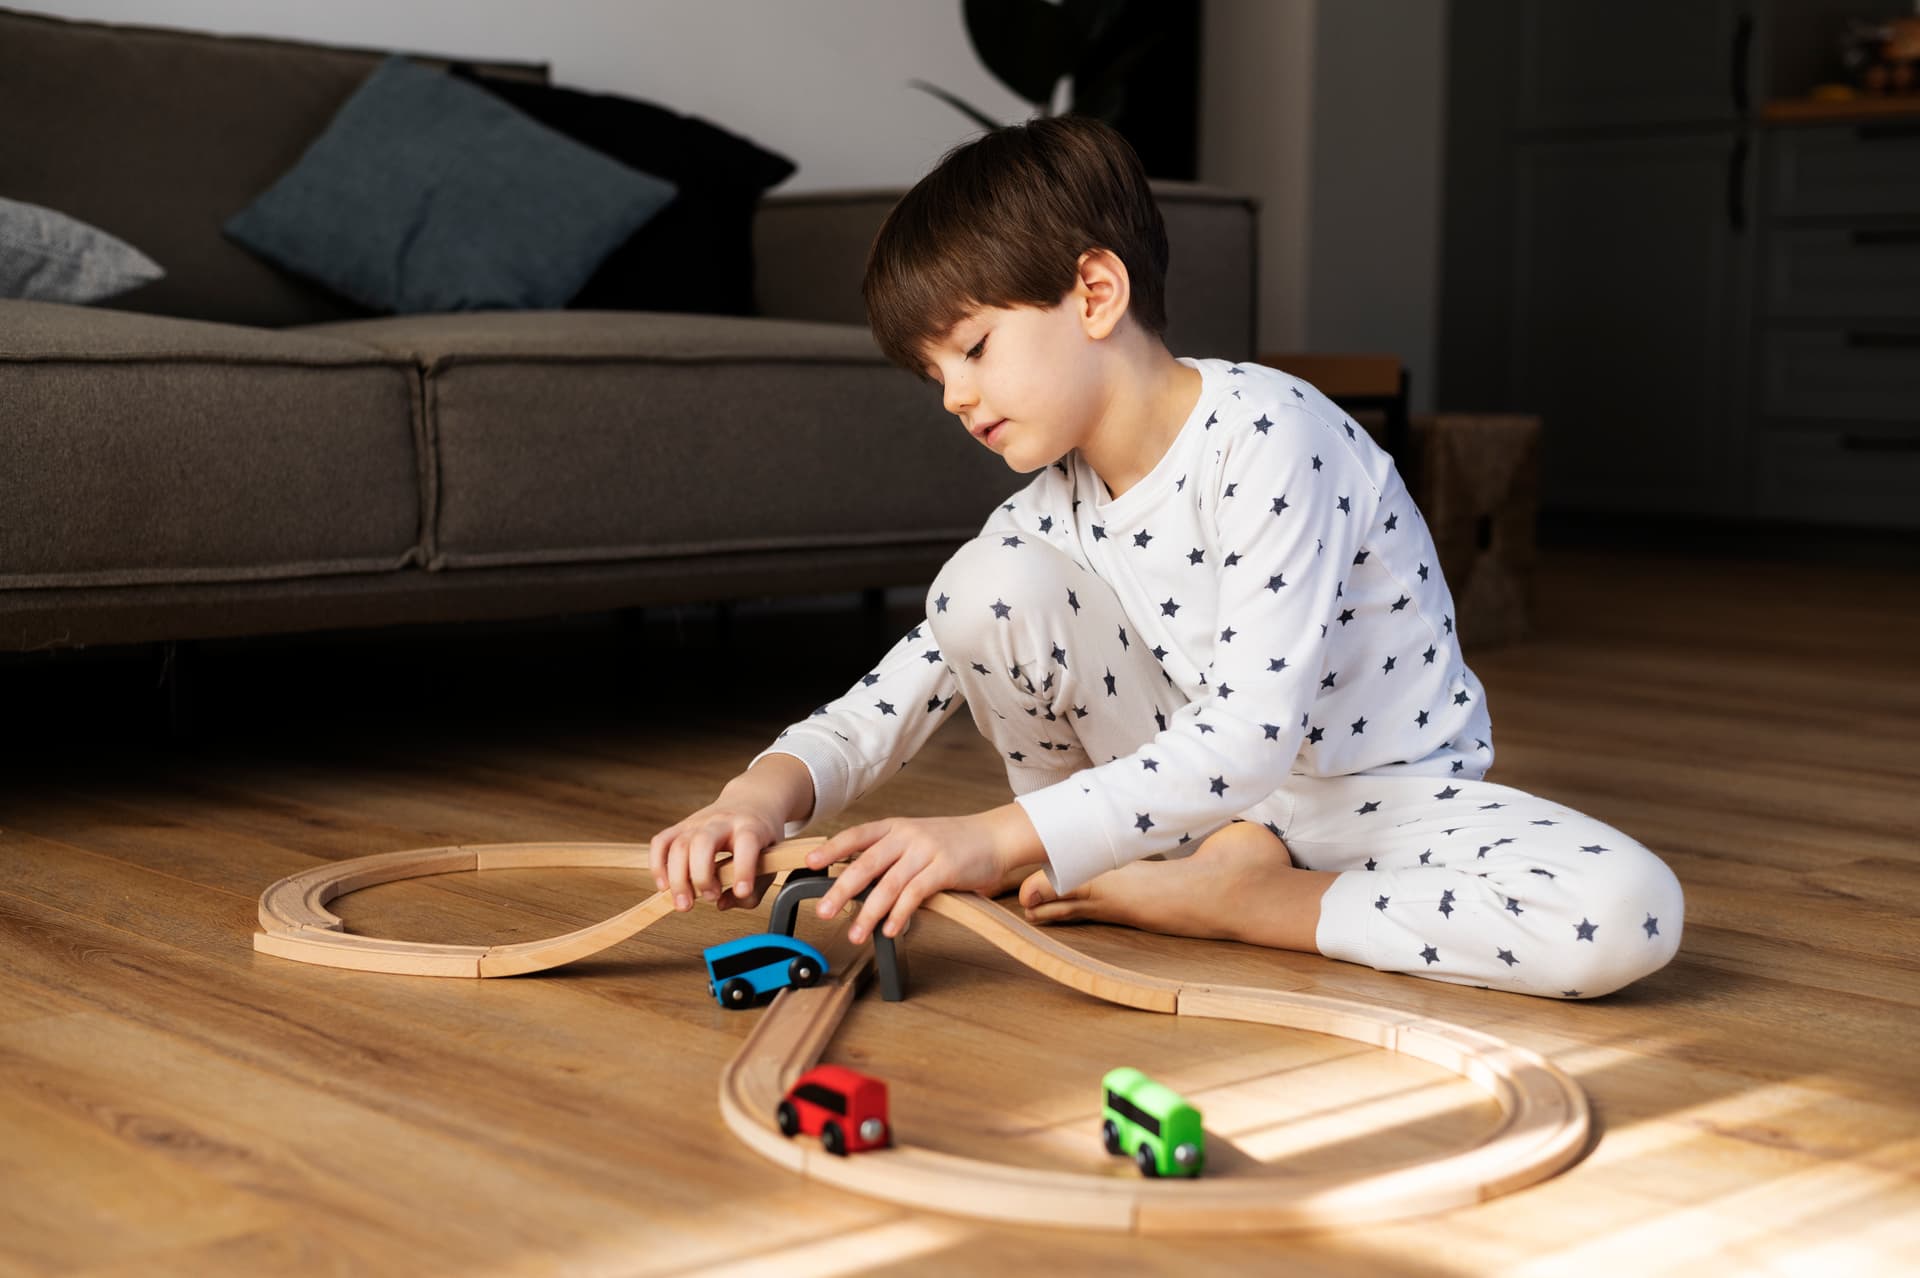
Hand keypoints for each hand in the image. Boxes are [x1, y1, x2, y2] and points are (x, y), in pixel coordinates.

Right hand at [648, 799, 784, 913]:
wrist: (752, 802)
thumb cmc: (761, 836)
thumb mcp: (771, 861)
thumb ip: (754, 890)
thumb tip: (722, 904)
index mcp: (752, 826)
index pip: (747, 843)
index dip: (744, 869)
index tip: (741, 892)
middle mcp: (723, 821)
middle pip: (703, 842)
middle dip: (701, 877)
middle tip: (709, 898)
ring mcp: (699, 822)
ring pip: (679, 845)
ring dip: (677, 879)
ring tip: (685, 903)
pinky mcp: (681, 826)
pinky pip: (660, 842)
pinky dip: (657, 866)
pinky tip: (665, 886)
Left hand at [808, 804, 1042, 943]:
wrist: (995, 836)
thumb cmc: (955, 843)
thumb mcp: (917, 841)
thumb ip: (891, 859)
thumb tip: (860, 887)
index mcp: (896, 827)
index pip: (857, 836)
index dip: (832, 849)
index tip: (810, 863)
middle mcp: (907, 836)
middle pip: (866, 864)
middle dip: (841, 890)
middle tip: (824, 911)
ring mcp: (925, 851)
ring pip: (888, 884)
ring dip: (869, 912)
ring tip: (856, 934)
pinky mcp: (944, 868)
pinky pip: (915, 894)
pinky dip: (900, 914)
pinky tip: (891, 930)